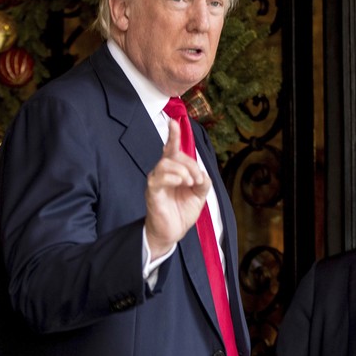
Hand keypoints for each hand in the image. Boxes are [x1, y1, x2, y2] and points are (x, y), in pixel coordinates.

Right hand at [145, 120, 211, 259]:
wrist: (172, 233)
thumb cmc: (181, 212)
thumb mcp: (199, 196)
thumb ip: (203, 183)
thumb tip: (202, 175)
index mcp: (173, 171)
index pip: (171, 149)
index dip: (173, 135)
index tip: (174, 122)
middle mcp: (162, 173)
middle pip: (174, 156)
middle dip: (190, 164)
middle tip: (198, 180)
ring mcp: (156, 182)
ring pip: (165, 164)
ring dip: (183, 170)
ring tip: (190, 183)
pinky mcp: (152, 193)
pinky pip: (158, 178)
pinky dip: (172, 177)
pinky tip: (182, 183)